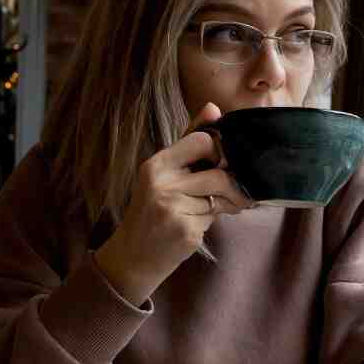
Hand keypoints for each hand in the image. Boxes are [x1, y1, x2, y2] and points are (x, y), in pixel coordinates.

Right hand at [94, 102, 252, 304]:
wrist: (133, 256)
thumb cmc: (151, 208)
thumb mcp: (163, 172)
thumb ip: (189, 140)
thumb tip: (214, 107)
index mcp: (156, 164)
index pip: (202, 141)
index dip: (218, 151)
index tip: (219, 162)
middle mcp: (162, 185)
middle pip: (219, 173)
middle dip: (231, 185)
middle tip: (230, 192)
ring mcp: (174, 210)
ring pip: (220, 197)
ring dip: (224, 205)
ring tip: (212, 209)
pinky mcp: (186, 232)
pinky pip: (215, 218)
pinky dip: (213, 221)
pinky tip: (196, 226)